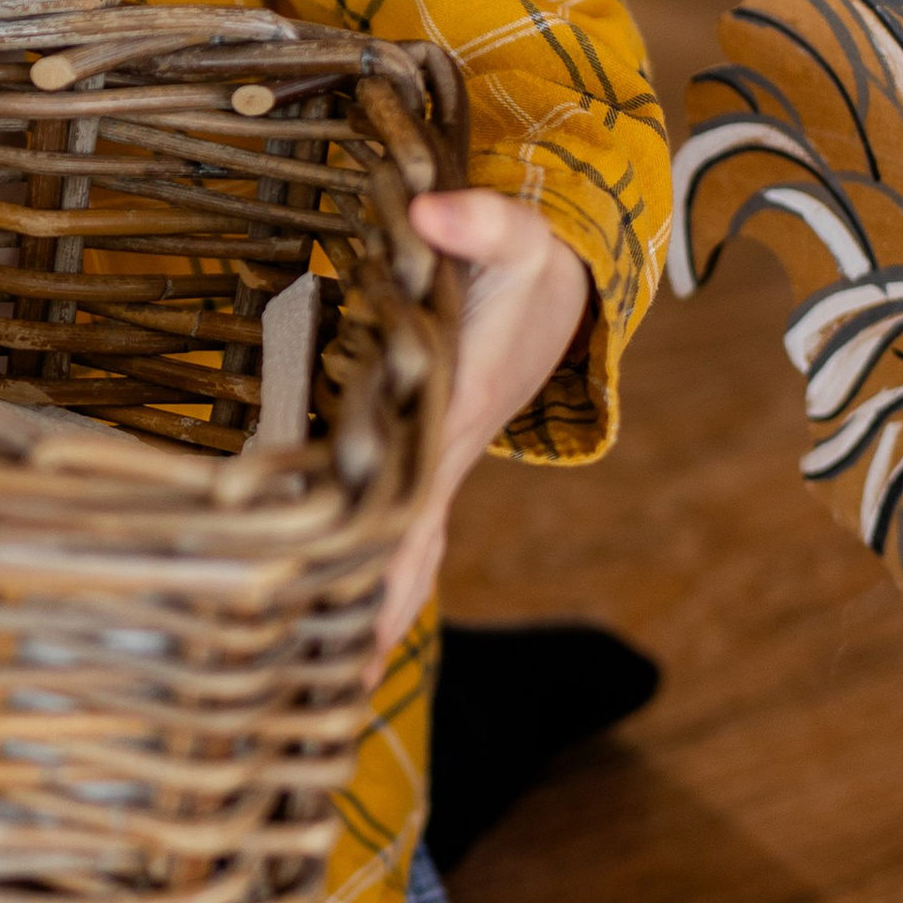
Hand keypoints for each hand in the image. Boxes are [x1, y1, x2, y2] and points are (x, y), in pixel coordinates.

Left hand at [368, 190, 590, 663]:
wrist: (569, 286)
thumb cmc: (534, 265)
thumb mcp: (518, 234)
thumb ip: (478, 221)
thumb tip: (430, 211)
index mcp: (458, 413)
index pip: (411, 496)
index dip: (378, 549)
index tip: (340, 604)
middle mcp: (448, 456)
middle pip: (411, 555)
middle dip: (375, 619)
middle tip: (332, 692)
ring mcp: (440, 466)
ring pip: (409, 557)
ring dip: (376, 615)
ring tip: (333, 684)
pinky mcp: (429, 461)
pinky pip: (401, 532)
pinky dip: (378, 578)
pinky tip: (345, 617)